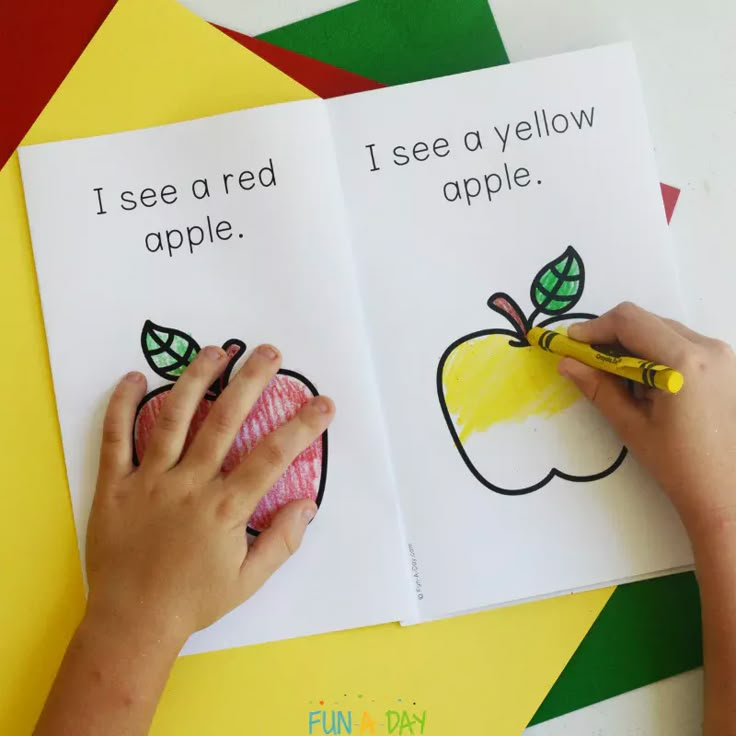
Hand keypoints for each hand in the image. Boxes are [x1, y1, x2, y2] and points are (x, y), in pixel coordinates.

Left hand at [86, 343, 333, 644]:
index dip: (301, 426)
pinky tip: (135, 377)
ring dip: (196, 379)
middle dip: (250, 381)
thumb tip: (308, 504)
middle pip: (224, 421)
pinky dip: (123, 406)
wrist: (131, 622)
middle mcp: (189, 485)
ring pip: (173, 418)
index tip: (323, 403)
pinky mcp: (115, 485)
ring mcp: (149, 481)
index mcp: (224, 508)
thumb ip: (281, 541)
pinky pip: (116, 438)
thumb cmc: (193, 601)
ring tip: (215, 350)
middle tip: (268, 352)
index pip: (272, 457)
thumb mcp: (248, 581)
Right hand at [558, 302, 735, 537]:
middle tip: (586, 360)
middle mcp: (709, 348)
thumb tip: (565, 362)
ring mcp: (724, 355)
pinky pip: (684, 344)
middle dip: (612, 335)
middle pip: (648, 321)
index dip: (594, 328)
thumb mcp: (631, 424)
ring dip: (635, 344)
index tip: (570, 343)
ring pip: (665, 330)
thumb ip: (597, 386)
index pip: (630, 321)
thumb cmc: (679, 465)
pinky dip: (657, 353)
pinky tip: (647, 383)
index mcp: (684, 362)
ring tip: (618, 377)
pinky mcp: (729, 365)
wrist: (727, 493)